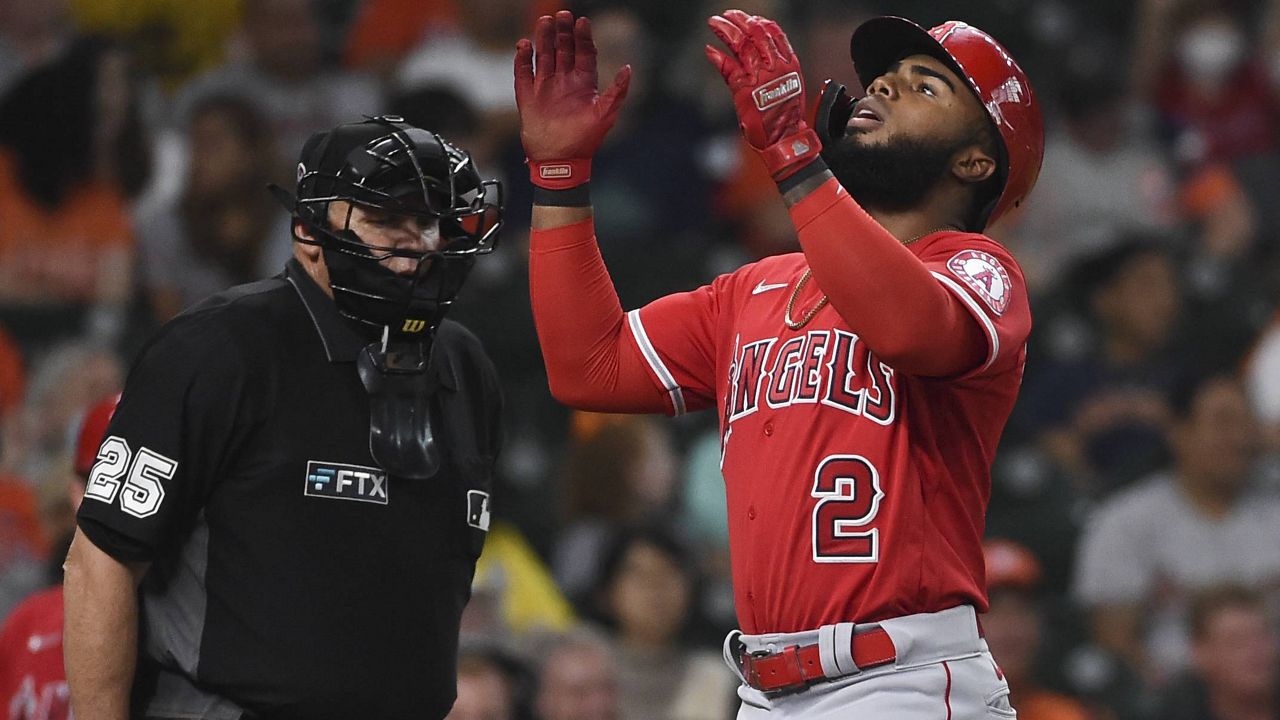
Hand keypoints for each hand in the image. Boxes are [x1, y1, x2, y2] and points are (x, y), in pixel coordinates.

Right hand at [514, 11, 630, 188]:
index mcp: (583, 84)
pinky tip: (524, 45)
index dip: (583, 37)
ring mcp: (545, 88)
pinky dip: (522, 59)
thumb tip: (628, 68)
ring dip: (543, 39)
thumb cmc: (585, 140)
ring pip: (543, 56)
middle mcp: (564, 82)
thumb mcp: (606, 114)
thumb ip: (617, 91)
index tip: (582, 21)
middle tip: (561, 15)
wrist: (560, 161)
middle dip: (562, 32)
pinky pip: (523, 73)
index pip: (584, 53)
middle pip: (563, 50)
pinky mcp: (528, 97)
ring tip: (544, 22)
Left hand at [704, 9, 819, 179]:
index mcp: (788, 63)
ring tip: (715, 22)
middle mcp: (774, 66)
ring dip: (726, 30)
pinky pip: (728, 68)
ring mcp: (758, 77)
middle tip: (727, 14)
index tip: (749, 18)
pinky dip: (718, 57)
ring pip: (741, 45)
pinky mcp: (743, 90)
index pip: (773, 32)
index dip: (759, 22)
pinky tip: (709, 49)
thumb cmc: (785, 116)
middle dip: (739, 20)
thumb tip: (763, 54)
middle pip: (755, 33)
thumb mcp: (789, 86)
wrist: (785, 138)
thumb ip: (777, 68)